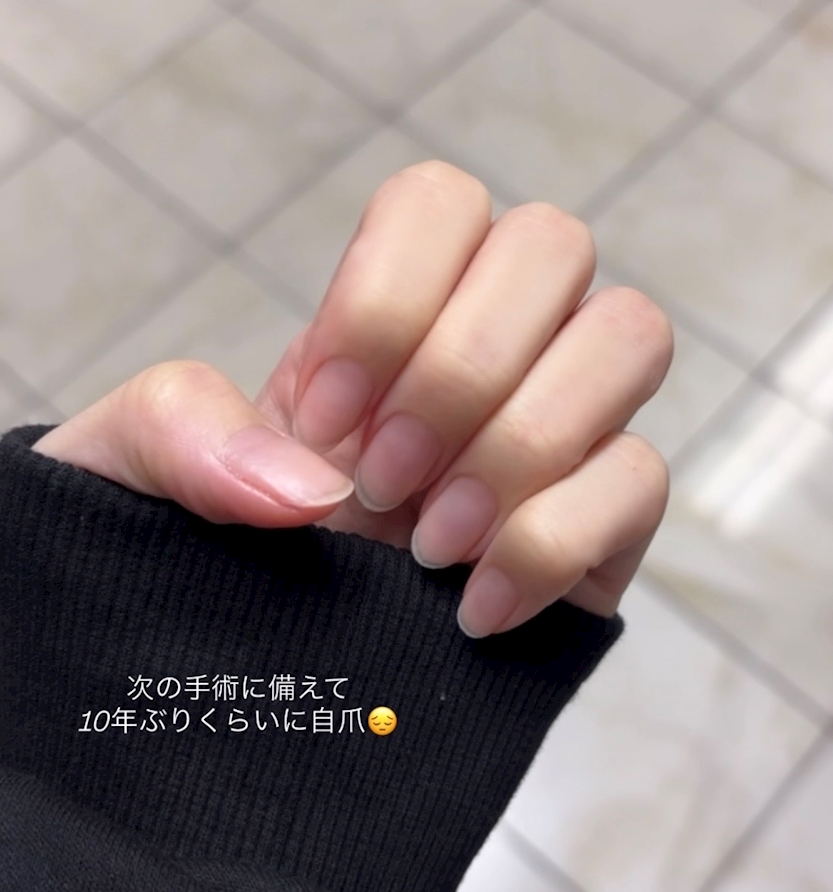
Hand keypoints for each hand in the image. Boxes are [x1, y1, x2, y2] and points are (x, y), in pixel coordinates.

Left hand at [32, 161, 671, 636]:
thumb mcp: (129, 476)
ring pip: (628, 336)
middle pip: (554, 245)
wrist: (245, 687)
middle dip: (462, 370)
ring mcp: (557, 436)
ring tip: (430, 548)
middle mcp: (482, 355)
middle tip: (380, 485)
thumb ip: (179, 431)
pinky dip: (558, 539)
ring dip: (523, 443)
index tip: (323, 419)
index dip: (389, 299)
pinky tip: (472, 610)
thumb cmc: (187, 553)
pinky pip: (644, 477)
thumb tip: (313, 480)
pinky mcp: (601, 529)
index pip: (440, 203)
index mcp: (376, 320)